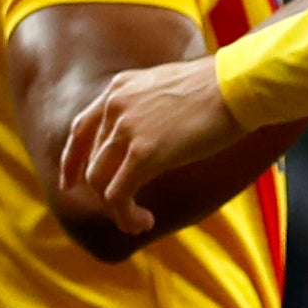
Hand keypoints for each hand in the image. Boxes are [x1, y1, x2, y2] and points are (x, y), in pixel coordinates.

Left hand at [58, 57, 243, 237]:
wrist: (237, 85)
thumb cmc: (218, 89)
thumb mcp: (167, 88)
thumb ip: (148, 107)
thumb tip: (147, 137)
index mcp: (120, 88)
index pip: (81, 129)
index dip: (72, 160)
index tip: (70, 183)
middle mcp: (115, 106)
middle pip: (92, 162)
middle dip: (104, 193)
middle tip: (127, 210)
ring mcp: (127, 129)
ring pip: (99, 183)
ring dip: (115, 209)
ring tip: (138, 221)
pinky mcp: (144, 153)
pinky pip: (118, 195)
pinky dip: (126, 215)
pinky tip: (144, 221)